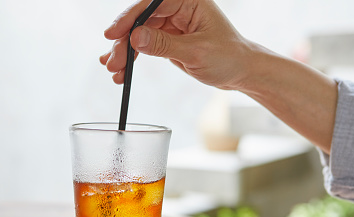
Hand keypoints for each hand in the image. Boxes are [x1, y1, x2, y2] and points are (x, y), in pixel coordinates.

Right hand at [100, 0, 253, 90]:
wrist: (240, 72)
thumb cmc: (228, 58)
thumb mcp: (196, 52)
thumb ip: (164, 45)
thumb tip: (135, 38)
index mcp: (189, 1)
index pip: (151, 4)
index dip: (129, 18)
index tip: (112, 34)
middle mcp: (178, 8)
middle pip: (141, 20)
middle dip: (124, 42)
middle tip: (113, 62)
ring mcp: (172, 24)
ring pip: (139, 34)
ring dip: (125, 52)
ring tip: (114, 71)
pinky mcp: (168, 40)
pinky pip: (144, 46)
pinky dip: (133, 58)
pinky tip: (121, 70)